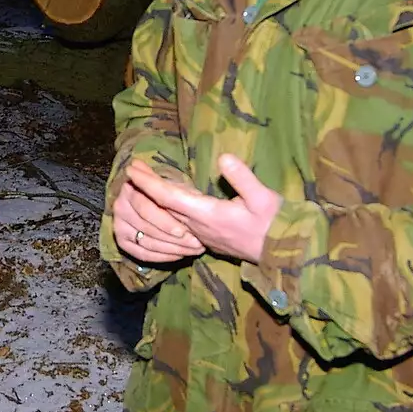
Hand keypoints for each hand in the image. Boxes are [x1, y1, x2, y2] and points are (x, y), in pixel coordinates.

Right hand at [114, 169, 205, 263]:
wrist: (164, 207)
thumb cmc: (172, 194)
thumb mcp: (171, 185)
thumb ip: (155, 178)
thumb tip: (136, 163)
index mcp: (130, 189)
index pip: (145, 209)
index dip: (164, 222)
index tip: (183, 231)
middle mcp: (120, 207)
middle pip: (146, 228)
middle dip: (173, 238)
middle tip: (196, 244)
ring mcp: (119, 225)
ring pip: (146, 242)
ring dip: (172, 248)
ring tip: (194, 250)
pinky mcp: (122, 241)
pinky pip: (142, 254)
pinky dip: (163, 257)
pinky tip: (180, 255)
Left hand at [125, 155, 281, 263]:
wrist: (282, 253)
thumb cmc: (274, 224)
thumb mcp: (263, 198)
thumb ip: (243, 178)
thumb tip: (223, 158)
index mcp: (208, 215)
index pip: (169, 198)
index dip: (148, 183)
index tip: (132, 169)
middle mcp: (197, 227)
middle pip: (162, 206)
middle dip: (143, 188)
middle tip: (130, 169)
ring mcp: (200, 234)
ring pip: (168, 215)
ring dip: (152, 198)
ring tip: (141, 181)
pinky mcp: (206, 236)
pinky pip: (177, 222)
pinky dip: (165, 208)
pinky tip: (162, 200)